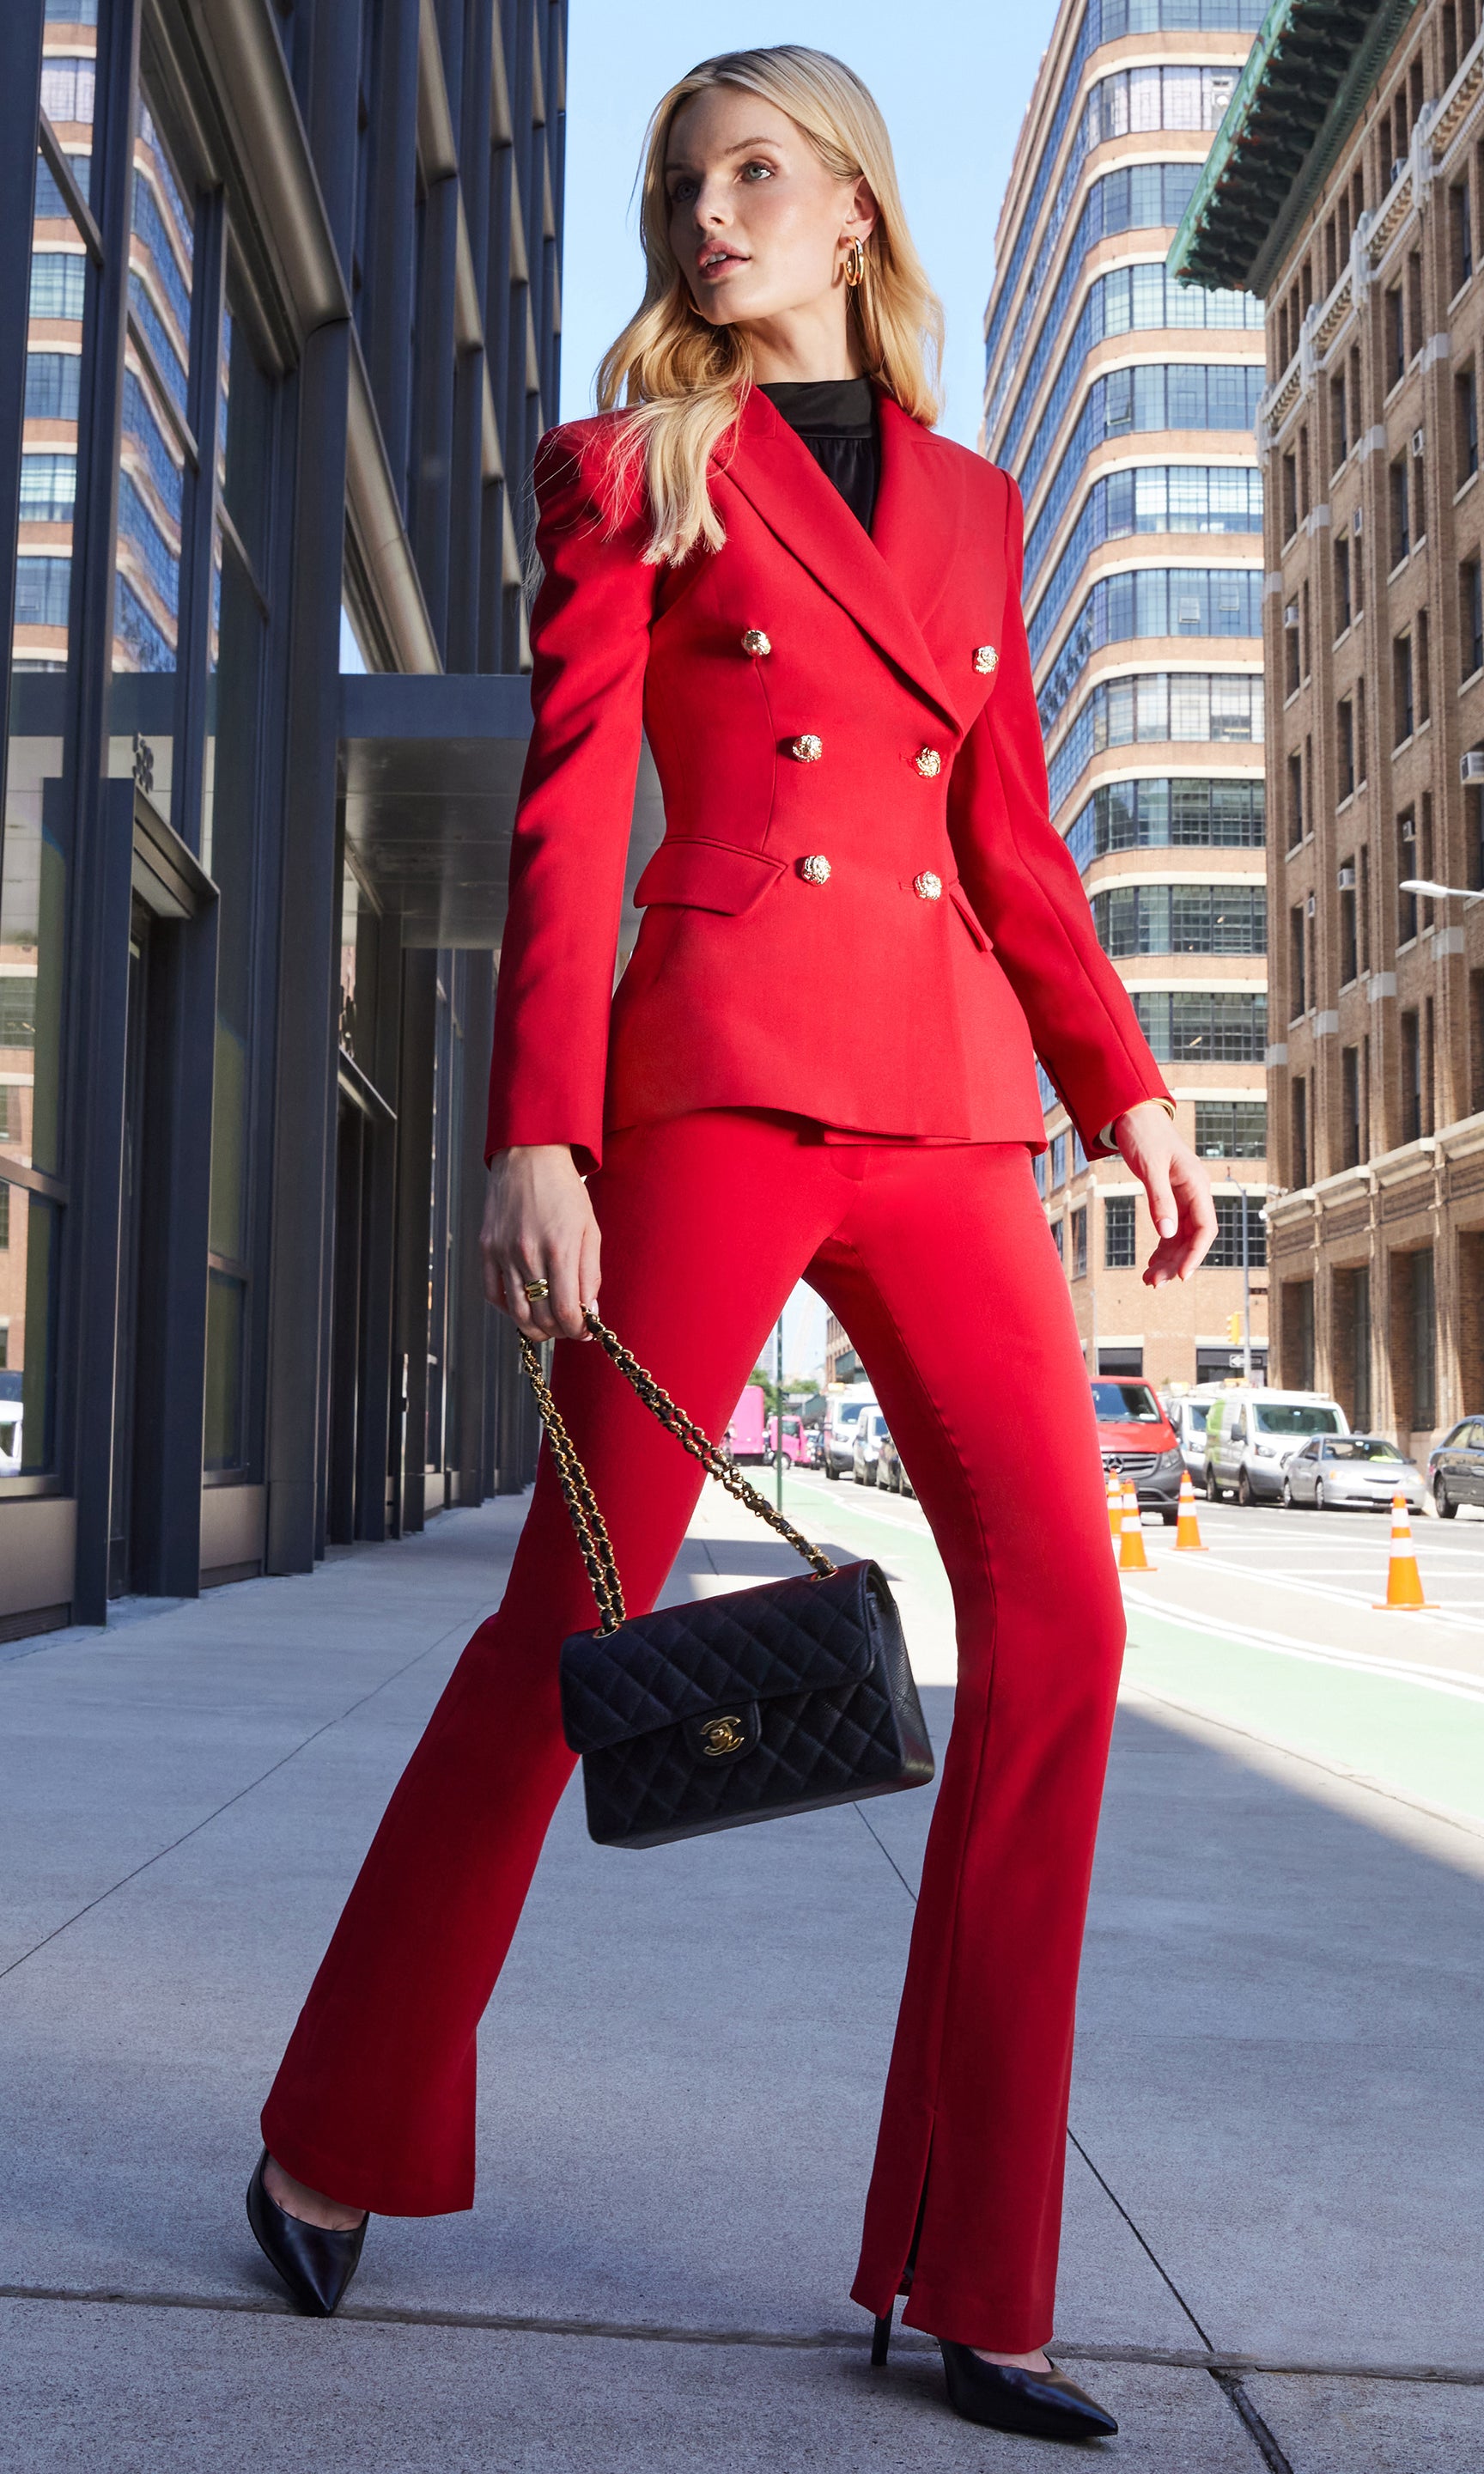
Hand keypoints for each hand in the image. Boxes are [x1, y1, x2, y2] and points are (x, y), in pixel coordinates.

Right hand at [481, 1144, 600, 1340]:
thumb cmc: (565, 1191)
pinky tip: (525, 1306)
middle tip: (570, 1326)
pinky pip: (493, 1295)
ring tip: (549, 1323)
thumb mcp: (590, 1229)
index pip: (566, 1311)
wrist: (530, 1157)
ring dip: (536, 1328)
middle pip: (541, 1318)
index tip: (584, 1330)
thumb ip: (590, 1273)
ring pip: (517, 1313)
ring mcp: (503, 1253)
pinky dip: (510, 1310)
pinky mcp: (486, 1249)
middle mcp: (528, 1254)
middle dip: (560, 1331)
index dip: (577, 1329)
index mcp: (560, 1249)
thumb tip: (589, 1311)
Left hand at [1113, 1101, 1216, 1288]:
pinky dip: (1161, 1247)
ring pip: (1180, 1237)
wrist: (1134, 1115)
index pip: (1205, 1227)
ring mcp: (1183, 1197)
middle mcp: (1194, 1193)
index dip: (1196, 1254)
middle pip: (1192, 1237)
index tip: (1181, 1276)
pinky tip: (1151, 1263)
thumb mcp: (1150, 1167)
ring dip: (1167, 1259)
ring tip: (1149, 1280)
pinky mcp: (1170, 1198)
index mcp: (1197, 1184)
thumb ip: (1159, 1200)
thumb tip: (1166, 1234)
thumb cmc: (1144, 1135)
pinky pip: (1170, 1229)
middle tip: (1154, 1283)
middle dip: (1176, 1262)